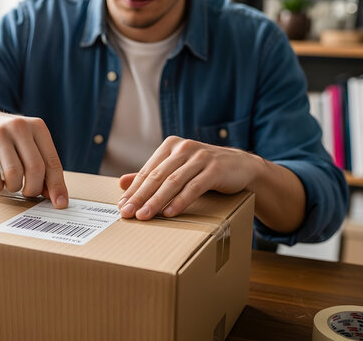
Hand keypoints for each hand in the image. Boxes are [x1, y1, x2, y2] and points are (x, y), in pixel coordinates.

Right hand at [0, 107, 67, 207]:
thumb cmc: (9, 139)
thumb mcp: (30, 145)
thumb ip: (44, 166)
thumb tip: (55, 196)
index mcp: (37, 127)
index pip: (52, 162)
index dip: (57, 185)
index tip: (59, 203)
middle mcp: (19, 127)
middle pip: (35, 169)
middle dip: (34, 188)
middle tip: (29, 192)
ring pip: (14, 174)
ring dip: (14, 187)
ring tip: (12, 184)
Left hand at [117, 136, 261, 219]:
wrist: (241, 167)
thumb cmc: (204, 170)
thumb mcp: (177, 170)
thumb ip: (152, 175)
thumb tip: (121, 183)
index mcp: (171, 146)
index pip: (148, 171)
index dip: (133, 190)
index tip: (122, 206)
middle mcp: (184, 148)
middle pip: (157, 176)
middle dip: (140, 197)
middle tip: (128, 213)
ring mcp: (200, 157)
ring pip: (173, 182)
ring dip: (156, 201)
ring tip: (144, 216)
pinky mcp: (215, 169)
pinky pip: (194, 187)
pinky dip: (180, 201)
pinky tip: (169, 213)